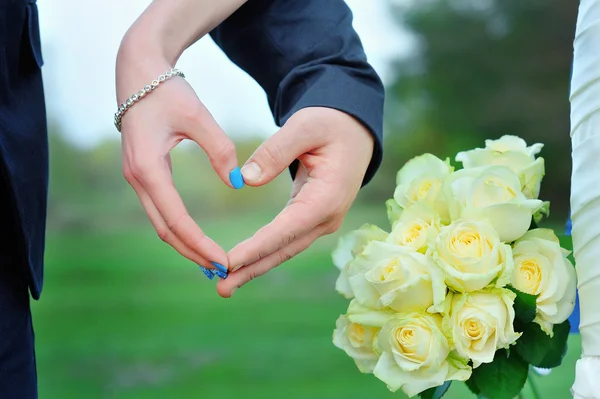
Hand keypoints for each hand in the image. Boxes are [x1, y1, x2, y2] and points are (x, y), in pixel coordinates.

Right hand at [117, 57, 240, 271]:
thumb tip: (236, 181)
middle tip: (222, 271)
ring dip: (185, 245)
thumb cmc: (167, 90)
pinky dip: (179, 229)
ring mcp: (137, 178)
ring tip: (212, 262)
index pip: (176, 219)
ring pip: (161, 223)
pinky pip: (161, 211)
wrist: (138, 72)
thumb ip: (219, 149)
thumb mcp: (198, 116)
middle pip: (165, 230)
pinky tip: (197, 238)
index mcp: (148, 168)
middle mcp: (138, 178)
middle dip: (193, 252)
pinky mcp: (143, 174)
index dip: (200, 243)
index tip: (223, 260)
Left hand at [216, 107, 374, 296]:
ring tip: (225, 285)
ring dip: (255, 267)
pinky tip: (243, 264)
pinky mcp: (312, 219)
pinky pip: (285, 241)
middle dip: (251, 269)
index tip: (230, 261)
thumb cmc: (330, 124)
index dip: (258, 247)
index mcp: (327, 197)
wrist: (353, 131)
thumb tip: (246, 179)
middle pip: (284, 249)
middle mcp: (326, 217)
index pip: (287, 229)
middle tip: (221, 288)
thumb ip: (276, 151)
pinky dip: (263, 254)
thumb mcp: (304, 127)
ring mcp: (321, 221)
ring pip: (284, 250)